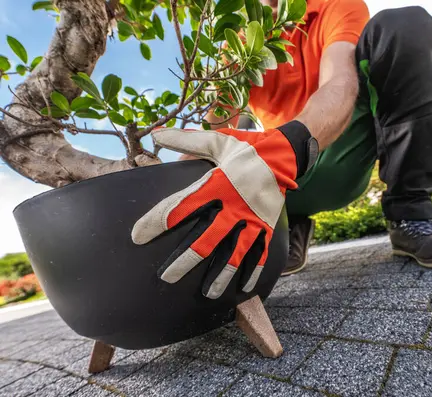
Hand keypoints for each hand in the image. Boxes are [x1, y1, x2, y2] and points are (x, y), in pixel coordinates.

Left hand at [131, 121, 314, 298]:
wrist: (285, 154)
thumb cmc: (246, 148)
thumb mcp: (217, 140)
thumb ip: (186, 141)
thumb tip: (156, 134)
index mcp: (218, 185)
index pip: (182, 206)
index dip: (158, 222)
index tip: (138, 236)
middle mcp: (235, 206)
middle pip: (207, 240)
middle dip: (186, 261)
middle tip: (167, 278)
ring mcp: (253, 219)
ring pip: (236, 254)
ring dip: (222, 275)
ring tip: (209, 294)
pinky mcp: (267, 225)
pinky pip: (261, 252)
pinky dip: (254, 270)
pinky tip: (244, 288)